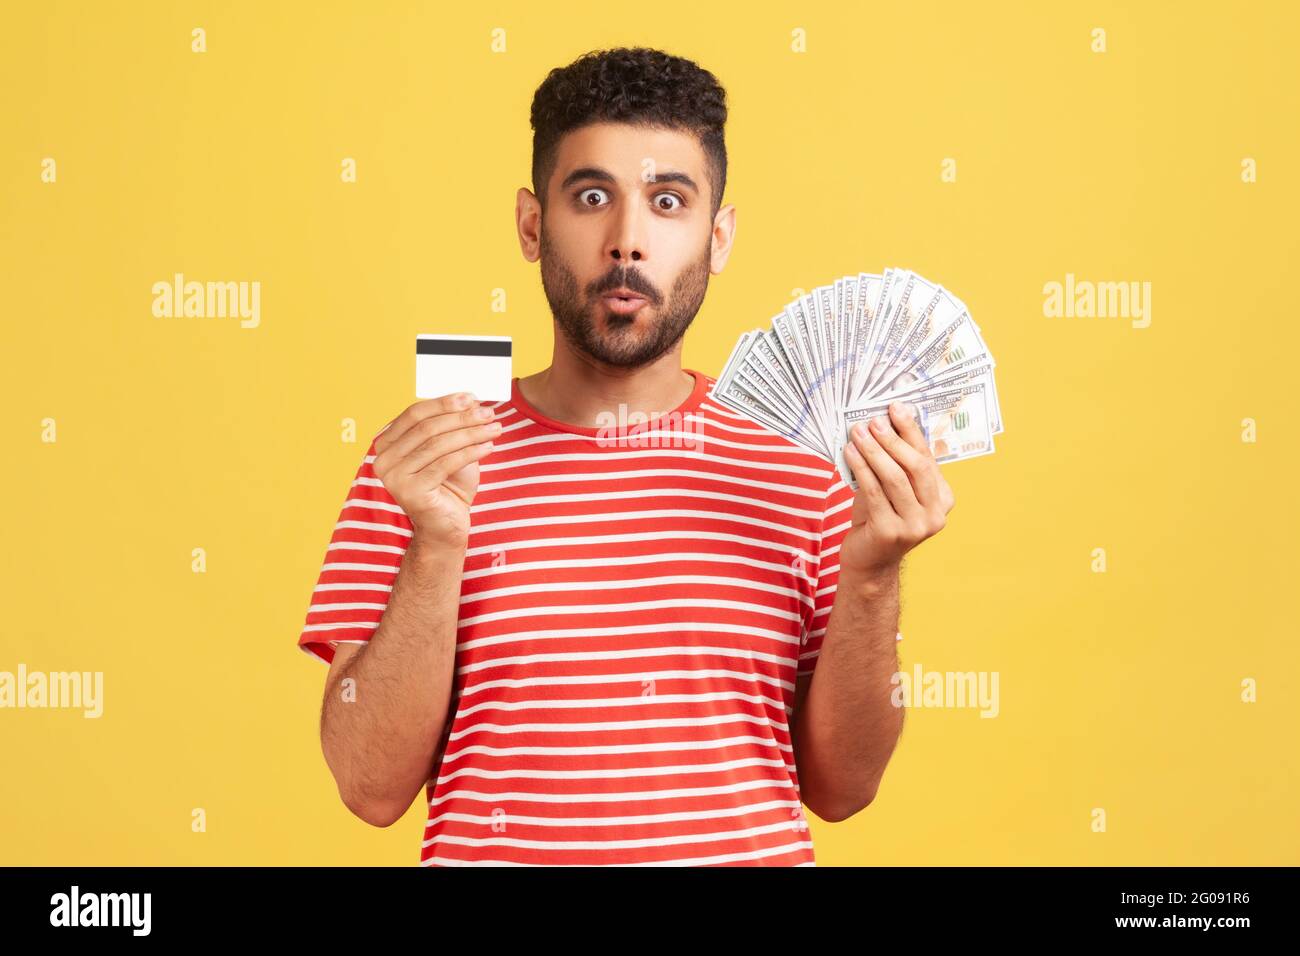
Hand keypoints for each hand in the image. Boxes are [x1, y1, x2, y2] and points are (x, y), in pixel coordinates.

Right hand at [371, 392, 500, 545]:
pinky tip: (489, 446)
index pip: (414, 413)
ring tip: (496, 428)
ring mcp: (394, 477)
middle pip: (427, 427)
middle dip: (461, 417)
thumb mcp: (449, 450)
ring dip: (471, 433)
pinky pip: (445, 463)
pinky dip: (470, 452)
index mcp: (385, 444)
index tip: (472, 397)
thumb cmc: (449, 487)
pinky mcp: (411, 491)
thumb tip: (470, 399)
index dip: (444, 403)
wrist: (446, 527)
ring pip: (438, 444)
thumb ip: (452, 426)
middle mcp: (383, 459)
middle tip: (489, 412)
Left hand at [840, 401, 954, 578]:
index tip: (896, 408)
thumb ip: (895, 462)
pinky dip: (861, 468)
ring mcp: (915, 526)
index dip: (911, 431)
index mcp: (943, 499)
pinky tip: (849, 453)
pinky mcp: (890, 532)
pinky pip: (874, 492)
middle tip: (873, 421)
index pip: (927, 457)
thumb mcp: (892, 489)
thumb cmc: (879, 518)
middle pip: (915, 467)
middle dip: (893, 439)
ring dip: (874, 451)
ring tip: (857, 433)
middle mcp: (935, 514)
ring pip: (895, 478)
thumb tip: (883, 420)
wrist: (870, 561)